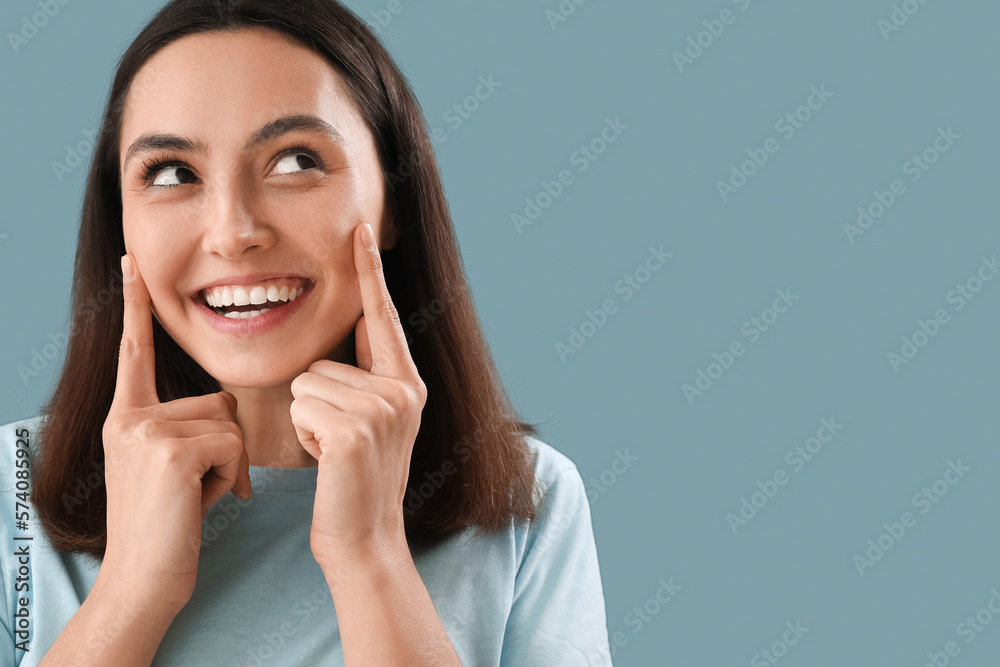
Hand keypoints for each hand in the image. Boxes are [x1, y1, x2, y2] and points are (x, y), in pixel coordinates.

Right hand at [99, 253, 251, 611]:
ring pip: (231, 422)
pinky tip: (201, 503)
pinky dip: (231, 477)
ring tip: (195, 497)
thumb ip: (185, 428)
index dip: (135, 305)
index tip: (132, 261)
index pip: (136, 350)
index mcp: (126, 416)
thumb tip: (224, 412)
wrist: (143, 580)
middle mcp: (129, 416)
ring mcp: (145, 430)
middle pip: (218, 399)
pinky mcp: (169, 449)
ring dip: (230, 464)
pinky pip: (233, 443)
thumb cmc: (169, 527)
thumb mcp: (168, 467)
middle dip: (226, 446)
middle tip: (195, 488)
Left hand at [290, 223, 426, 566]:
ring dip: (308, 420)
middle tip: (338, 445)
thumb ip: (366, 379)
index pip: (383, 316)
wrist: (365, 539)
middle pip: (324, 360)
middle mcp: (403, 390)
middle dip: (317, 402)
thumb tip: (352, 332)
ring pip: (307, 382)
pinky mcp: (353, 430)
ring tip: (332, 454)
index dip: (369, 270)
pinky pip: (302, 405)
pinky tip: (326, 462)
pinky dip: (303, 435)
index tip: (362, 226)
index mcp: (407, 383)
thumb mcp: (374, 423)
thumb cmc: (356, 482)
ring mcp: (382, 410)